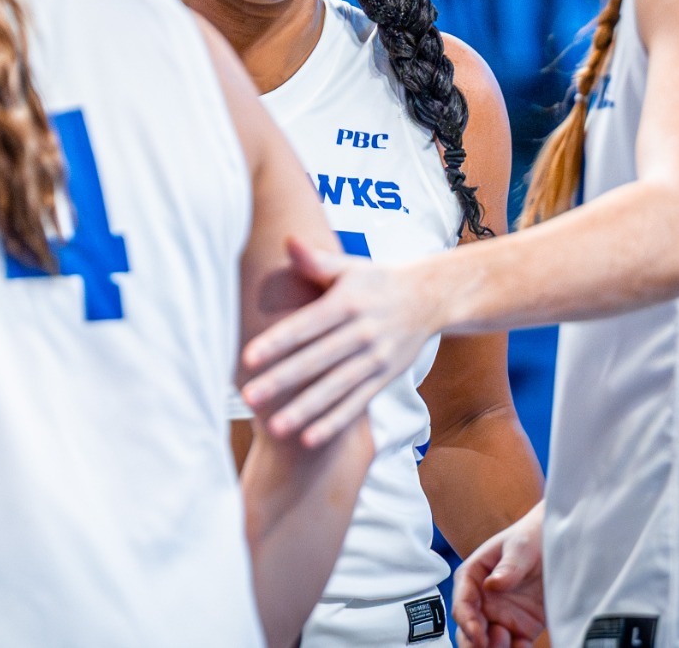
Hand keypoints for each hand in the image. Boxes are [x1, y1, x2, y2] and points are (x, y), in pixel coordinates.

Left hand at [239, 241, 435, 446]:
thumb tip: (289, 240)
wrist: (430, 296)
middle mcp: (361, 334)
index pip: (305, 326)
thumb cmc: (375, 279)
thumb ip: (316, 260)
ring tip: (275, 428)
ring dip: (305, 410)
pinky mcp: (383, 379)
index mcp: (346, 304)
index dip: (277, 342)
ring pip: (335, 389)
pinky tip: (308, 439)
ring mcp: (374, 360)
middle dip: (281, 380)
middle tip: (248, 397)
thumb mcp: (348, 265)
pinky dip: (333, 423)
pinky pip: (356, 404)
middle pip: (316, 361)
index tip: (248, 357)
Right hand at [453, 505, 546, 647]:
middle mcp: (484, 600)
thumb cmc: (532, 537)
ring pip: (488, 643)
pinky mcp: (523, 628)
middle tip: (487, 647)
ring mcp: (502, 616)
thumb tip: (492, 585)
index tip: (478, 635)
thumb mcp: (520, 547)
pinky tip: (523, 647)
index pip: (462, 603)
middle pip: (469, 629)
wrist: (559, 543)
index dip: (467, 622)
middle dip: (473, 643)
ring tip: (511, 642)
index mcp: (474, 577)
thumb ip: (507, 566)